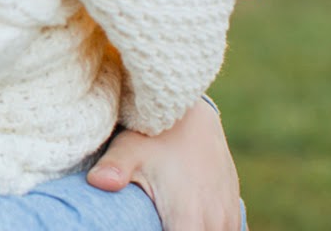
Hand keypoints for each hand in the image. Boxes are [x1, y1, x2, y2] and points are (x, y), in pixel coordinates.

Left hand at [87, 100, 240, 230]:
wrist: (192, 112)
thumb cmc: (155, 134)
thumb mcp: (130, 148)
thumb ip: (115, 168)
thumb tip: (97, 181)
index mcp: (188, 214)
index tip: (151, 228)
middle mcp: (214, 218)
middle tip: (154, 222)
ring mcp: (227, 212)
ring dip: (197, 230)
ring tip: (167, 219)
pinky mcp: (232, 205)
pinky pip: (231, 230)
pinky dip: (210, 229)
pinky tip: (191, 221)